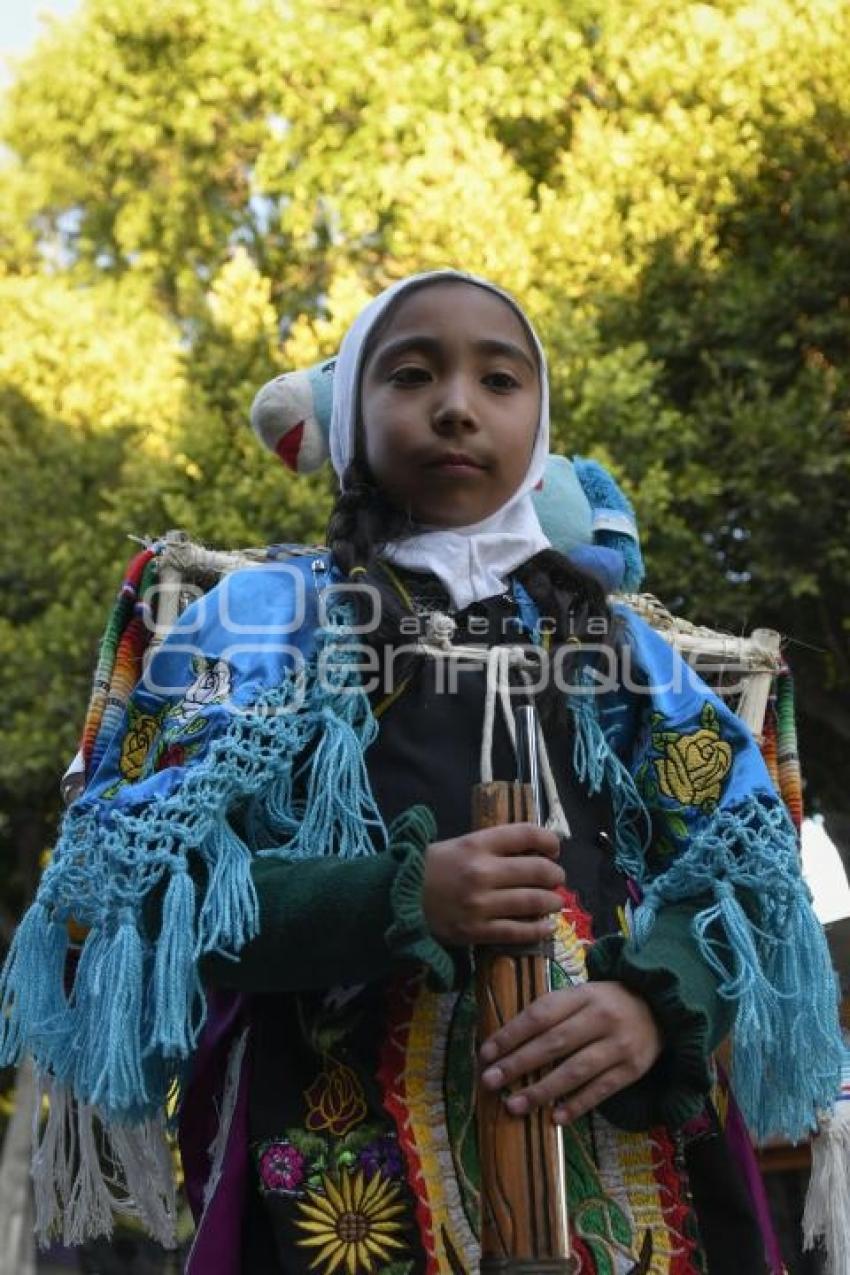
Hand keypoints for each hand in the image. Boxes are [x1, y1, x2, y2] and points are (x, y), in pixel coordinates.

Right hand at [422, 823, 563, 946]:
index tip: (554, 848)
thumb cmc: (430, 868)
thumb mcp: (458, 844)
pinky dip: (538, 929)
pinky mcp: (477, 931)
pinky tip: (547, 927)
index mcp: (476, 844)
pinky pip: (518, 931)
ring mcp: (480, 904)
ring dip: (552, 901)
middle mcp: (482, 872)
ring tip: (554, 901)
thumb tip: (533, 849)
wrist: (397, 900)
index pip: (526, 834)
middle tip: (556, 878)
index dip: (548, 840)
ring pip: (533, 901)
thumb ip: (492, 846)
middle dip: (555, 874)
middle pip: (537, 869)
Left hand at [478, 981, 662, 1122]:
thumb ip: (550, 1014)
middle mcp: (601, 1018)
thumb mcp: (581, 995)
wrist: (660, 1009)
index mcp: (582, 995)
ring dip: (542, 1090)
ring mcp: (618, 1045)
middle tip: (490, 1081)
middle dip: (519, 1063)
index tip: (485, 1052)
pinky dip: (576, 1105)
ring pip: (575, 1070)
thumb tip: (506, 1043)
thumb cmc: (606, 1004)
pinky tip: (554, 1118)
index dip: (511, 1034)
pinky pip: (601, 1091)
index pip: (541, 1013)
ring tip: (514, 1105)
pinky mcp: (631, 1070)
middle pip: (554, 1042)